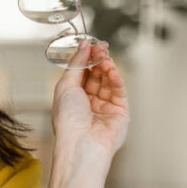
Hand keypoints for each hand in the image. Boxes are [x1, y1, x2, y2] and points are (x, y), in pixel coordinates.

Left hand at [51, 41, 129, 160]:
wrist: (81, 143)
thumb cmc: (68, 120)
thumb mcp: (66, 86)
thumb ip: (76, 64)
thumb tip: (84, 45)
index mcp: (72, 97)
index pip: (82, 73)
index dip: (86, 58)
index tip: (91, 44)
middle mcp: (88, 102)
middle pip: (96, 75)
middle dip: (98, 60)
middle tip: (101, 48)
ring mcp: (105, 107)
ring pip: (108, 81)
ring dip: (107, 67)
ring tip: (105, 58)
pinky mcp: (120, 112)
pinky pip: (119, 91)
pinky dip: (116, 78)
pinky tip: (112, 70)